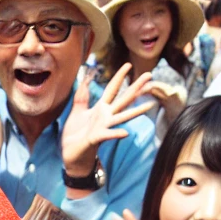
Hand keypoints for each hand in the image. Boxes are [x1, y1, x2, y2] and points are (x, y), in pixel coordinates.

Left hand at [61, 63, 153, 178]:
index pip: (112, 89)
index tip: (128, 64)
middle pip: (124, 99)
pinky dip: (116, 134)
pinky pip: (108, 135)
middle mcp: (106, 116)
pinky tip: (126, 133)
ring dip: (136, 111)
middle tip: (149, 76)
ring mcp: (103, 127)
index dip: (119, 76)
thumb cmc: (75, 135)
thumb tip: (85, 81)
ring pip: (122, 117)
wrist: (70, 155)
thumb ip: (82, 97)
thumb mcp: (77, 112)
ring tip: (150, 105)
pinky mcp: (96, 138)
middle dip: (136, 87)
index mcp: (101, 108)